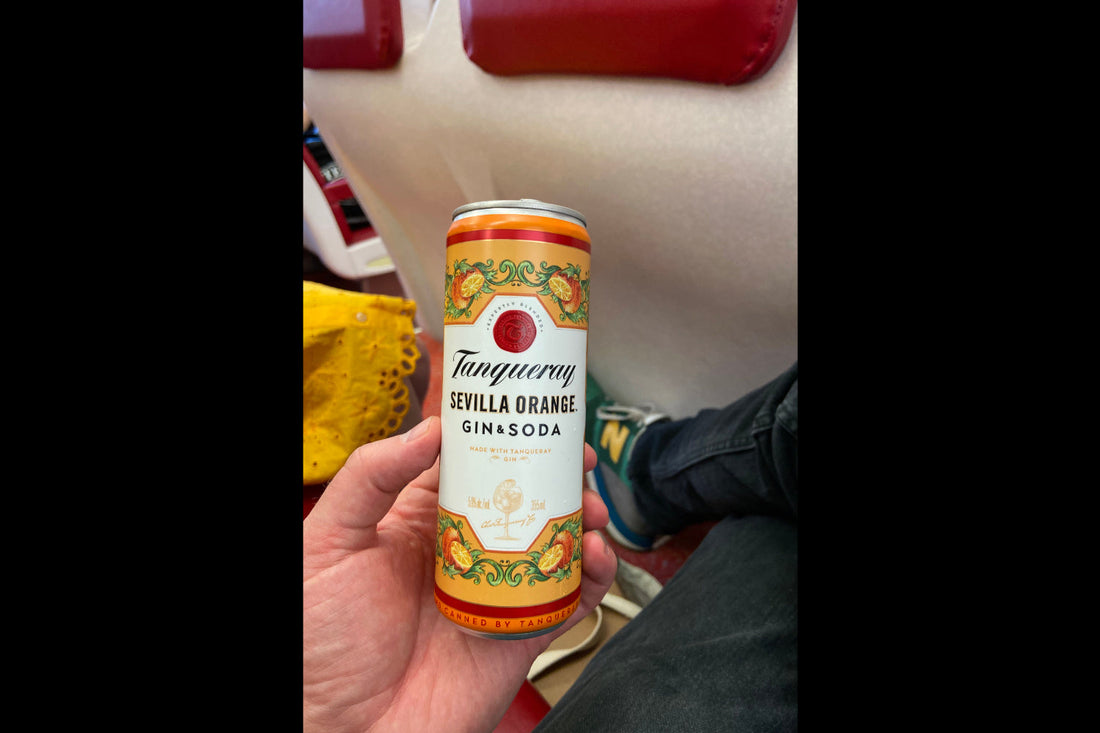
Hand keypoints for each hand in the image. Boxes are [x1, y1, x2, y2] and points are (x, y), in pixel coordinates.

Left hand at [304, 416, 617, 731]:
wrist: (343, 730)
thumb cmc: (320, 644)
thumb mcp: (328, 543)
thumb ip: (370, 477)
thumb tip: (429, 429)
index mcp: (417, 523)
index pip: (470, 467)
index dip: (506, 439)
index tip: (535, 418)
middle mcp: (462, 552)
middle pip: (523, 499)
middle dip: (558, 476)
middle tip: (579, 461)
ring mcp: (494, 592)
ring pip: (554, 544)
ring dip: (582, 521)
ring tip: (590, 511)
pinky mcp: (519, 635)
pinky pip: (568, 600)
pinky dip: (592, 576)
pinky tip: (592, 557)